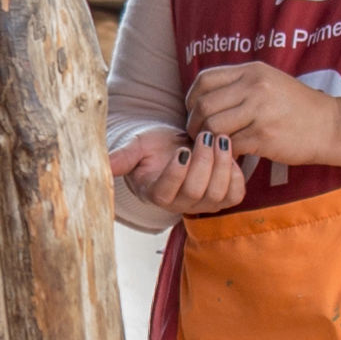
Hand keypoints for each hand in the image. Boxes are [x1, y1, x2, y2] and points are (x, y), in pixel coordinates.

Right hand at [109, 128, 248, 216]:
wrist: (176, 147)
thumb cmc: (155, 147)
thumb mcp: (137, 146)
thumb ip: (122, 156)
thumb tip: (104, 165)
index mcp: (156, 193)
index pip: (167, 191)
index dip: (176, 172)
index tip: (182, 149)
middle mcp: (180, 204)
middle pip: (196, 190)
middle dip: (204, 160)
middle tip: (207, 135)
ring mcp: (203, 204)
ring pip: (218, 193)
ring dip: (222, 163)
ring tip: (221, 138)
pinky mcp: (223, 199)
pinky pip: (236, 194)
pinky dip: (236, 174)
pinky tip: (229, 153)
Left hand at [186, 60, 340, 170]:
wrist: (330, 126)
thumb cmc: (297, 108)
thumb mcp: (270, 82)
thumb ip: (240, 85)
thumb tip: (204, 98)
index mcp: (252, 71)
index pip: (205, 79)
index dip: (192, 98)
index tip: (194, 113)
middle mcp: (254, 86)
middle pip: (205, 104)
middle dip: (195, 124)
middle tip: (199, 136)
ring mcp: (259, 110)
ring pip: (213, 126)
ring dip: (207, 140)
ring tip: (214, 147)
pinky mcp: (265, 135)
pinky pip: (231, 146)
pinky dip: (226, 153)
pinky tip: (232, 155)